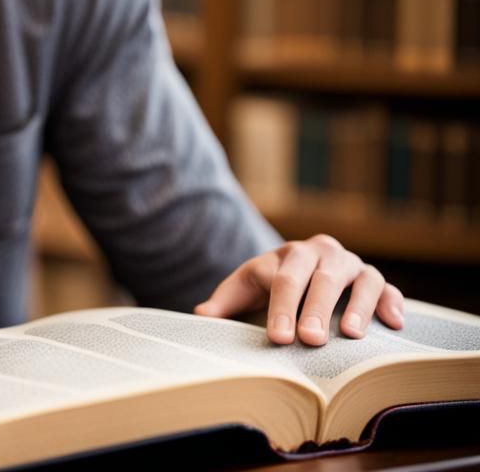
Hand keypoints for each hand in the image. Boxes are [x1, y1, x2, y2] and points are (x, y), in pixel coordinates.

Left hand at [193, 235, 403, 346]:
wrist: (304, 271)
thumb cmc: (270, 287)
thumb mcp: (246, 289)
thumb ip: (225, 302)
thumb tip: (199, 316)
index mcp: (285, 255)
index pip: (281, 278)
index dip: (279, 308)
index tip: (278, 337)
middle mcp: (319, 252)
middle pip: (317, 278)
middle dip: (314, 309)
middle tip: (310, 339)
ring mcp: (349, 264)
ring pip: (356, 279)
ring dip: (355, 305)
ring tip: (350, 335)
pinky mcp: (374, 279)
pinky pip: (387, 288)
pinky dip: (390, 302)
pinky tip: (392, 323)